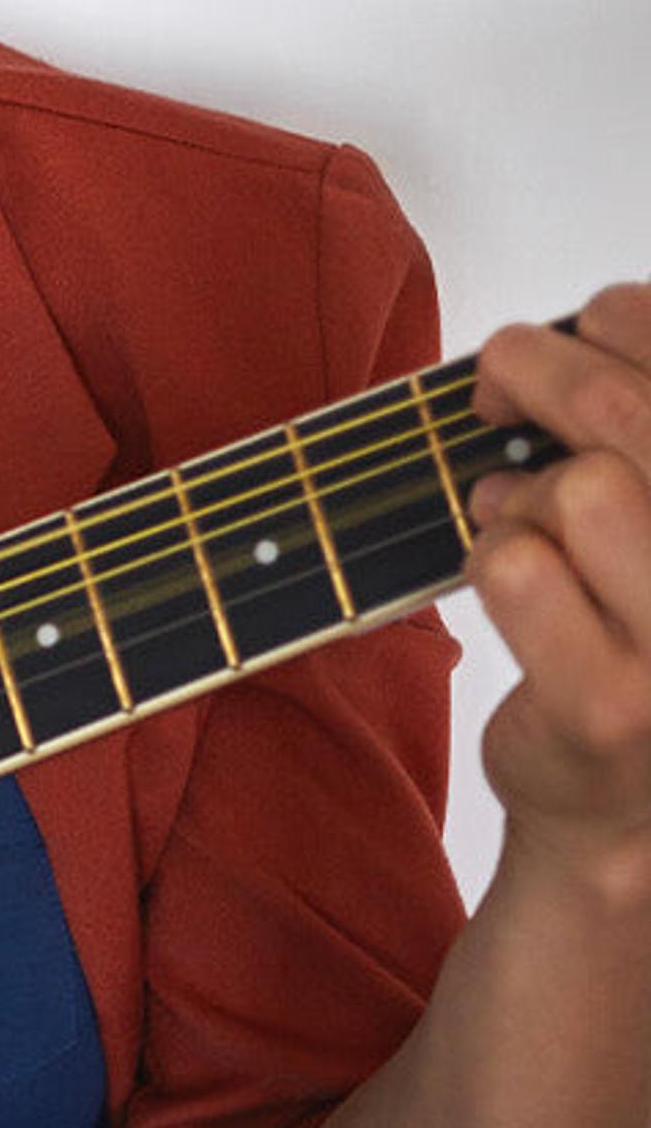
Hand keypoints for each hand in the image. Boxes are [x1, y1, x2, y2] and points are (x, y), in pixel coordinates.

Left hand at [469, 287, 650, 892]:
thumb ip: (641, 431)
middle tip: (495, 376)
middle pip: (632, 414)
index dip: (625, 320)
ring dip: (523, 496)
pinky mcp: (612, 704)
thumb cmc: (648, 637)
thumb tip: (594, 319)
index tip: (583, 321)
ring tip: (525, 525)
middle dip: (535, 369)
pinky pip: (514, 564)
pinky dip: (491, 555)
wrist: (629, 808)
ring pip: (575, 487)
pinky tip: (516, 580)